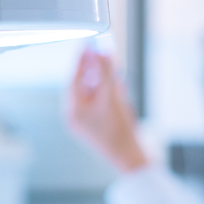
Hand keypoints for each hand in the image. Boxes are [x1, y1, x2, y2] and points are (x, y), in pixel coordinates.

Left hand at [67, 48, 148, 172]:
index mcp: (73, 110)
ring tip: (112, 69)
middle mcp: (75, 116)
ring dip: (102, 81)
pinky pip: (98, 103)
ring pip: (91, 93)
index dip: (82, 61)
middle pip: (82, 85)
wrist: (130, 158)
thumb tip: (102, 53)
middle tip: (101, 53)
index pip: (74, 79)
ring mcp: (85, 121)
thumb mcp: (113, 98)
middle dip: (94, 70)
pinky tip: (116, 87)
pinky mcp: (95, 125)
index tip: (87, 46)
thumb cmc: (120, 133)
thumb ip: (107, 74)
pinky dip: (106, 93)